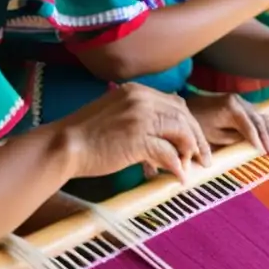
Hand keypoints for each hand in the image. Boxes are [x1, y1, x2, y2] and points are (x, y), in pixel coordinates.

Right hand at [57, 83, 211, 184]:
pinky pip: (168, 152)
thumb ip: (139, 117)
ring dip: (190, 152)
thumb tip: (164, 136)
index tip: (196, 142)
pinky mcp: (137, 139)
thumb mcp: (115, 114)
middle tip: (204, 159)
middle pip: (183, 115)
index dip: (189, 124)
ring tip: (192, 168)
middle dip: (198, 138)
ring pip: (180, 131)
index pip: (175, 103)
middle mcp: (141, 98)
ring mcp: (140, 117)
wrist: (64, 145)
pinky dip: (178, 167)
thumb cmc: (86, 135)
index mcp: (135, 91)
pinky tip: (179, 178)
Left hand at [185, 93, 268, 155]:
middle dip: (267, 137)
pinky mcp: (239, 102)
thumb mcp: (213, 135)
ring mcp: (239, 100)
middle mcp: (238, 100)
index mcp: (230, 108)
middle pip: (259, 120)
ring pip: (260, 115)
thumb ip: (234, 139)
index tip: (265, 153)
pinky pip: (255, 113)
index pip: (250, 127)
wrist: (187, 107)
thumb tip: (251, 145)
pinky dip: (263, 124)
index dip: (259, 141)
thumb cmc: (197, 124)